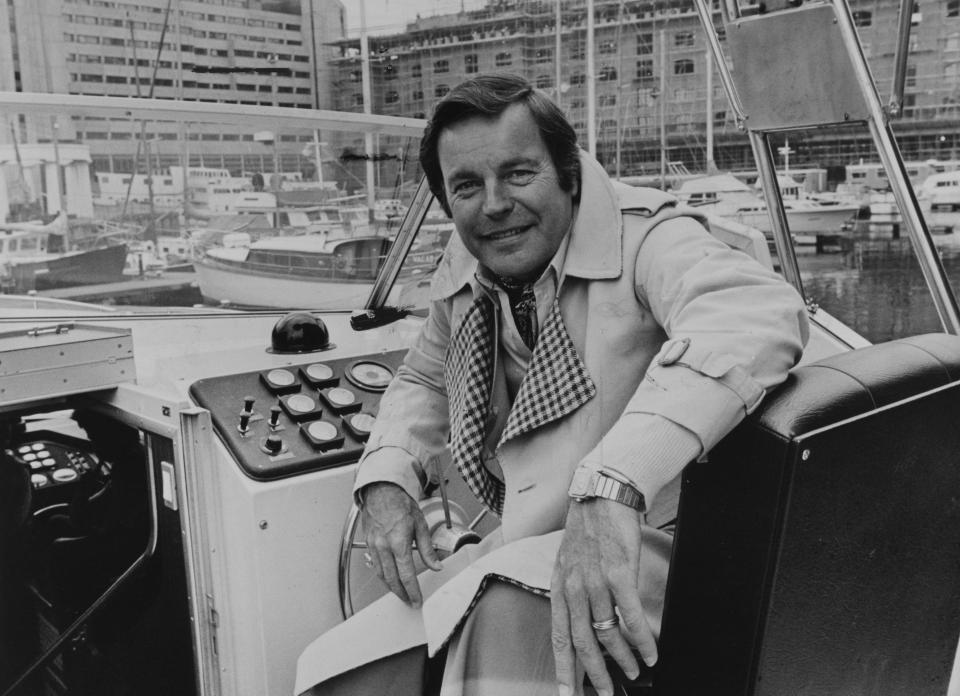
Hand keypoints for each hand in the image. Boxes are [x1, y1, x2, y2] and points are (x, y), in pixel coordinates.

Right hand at [360, 482, 441, 607]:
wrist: (380, 491)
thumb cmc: (400, 503)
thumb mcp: (420, 524)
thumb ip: (427, 549)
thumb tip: (436, 566)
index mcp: (398, 542)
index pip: (406, 574)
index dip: (412, 591)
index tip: (417, 600)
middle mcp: (383, 547)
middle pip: (392, 579)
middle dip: (402, 594)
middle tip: (410, 602)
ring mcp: (373, 546)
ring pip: (381, 575)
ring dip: (391, 587)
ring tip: (402, 594)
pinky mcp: (368, 544)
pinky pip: (375, 566)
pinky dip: (383, 576)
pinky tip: (390, 579)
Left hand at [551, 498, 656, 695]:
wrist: (603, 494)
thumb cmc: (589, 527)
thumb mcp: (568, 561)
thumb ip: (571, 590)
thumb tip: (582, 619)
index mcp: (559, 586)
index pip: (559, 636)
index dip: (564, 668)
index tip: (567, 692)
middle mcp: (574, 588)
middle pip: (582, 643)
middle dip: (595, 674)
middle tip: (607, 693)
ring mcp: (595, 582)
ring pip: (608, 633)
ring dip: (624, 659)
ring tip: (635, 672)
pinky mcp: (619, 574)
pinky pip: (631, 617)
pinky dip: (643, 640)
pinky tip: (651, 652)